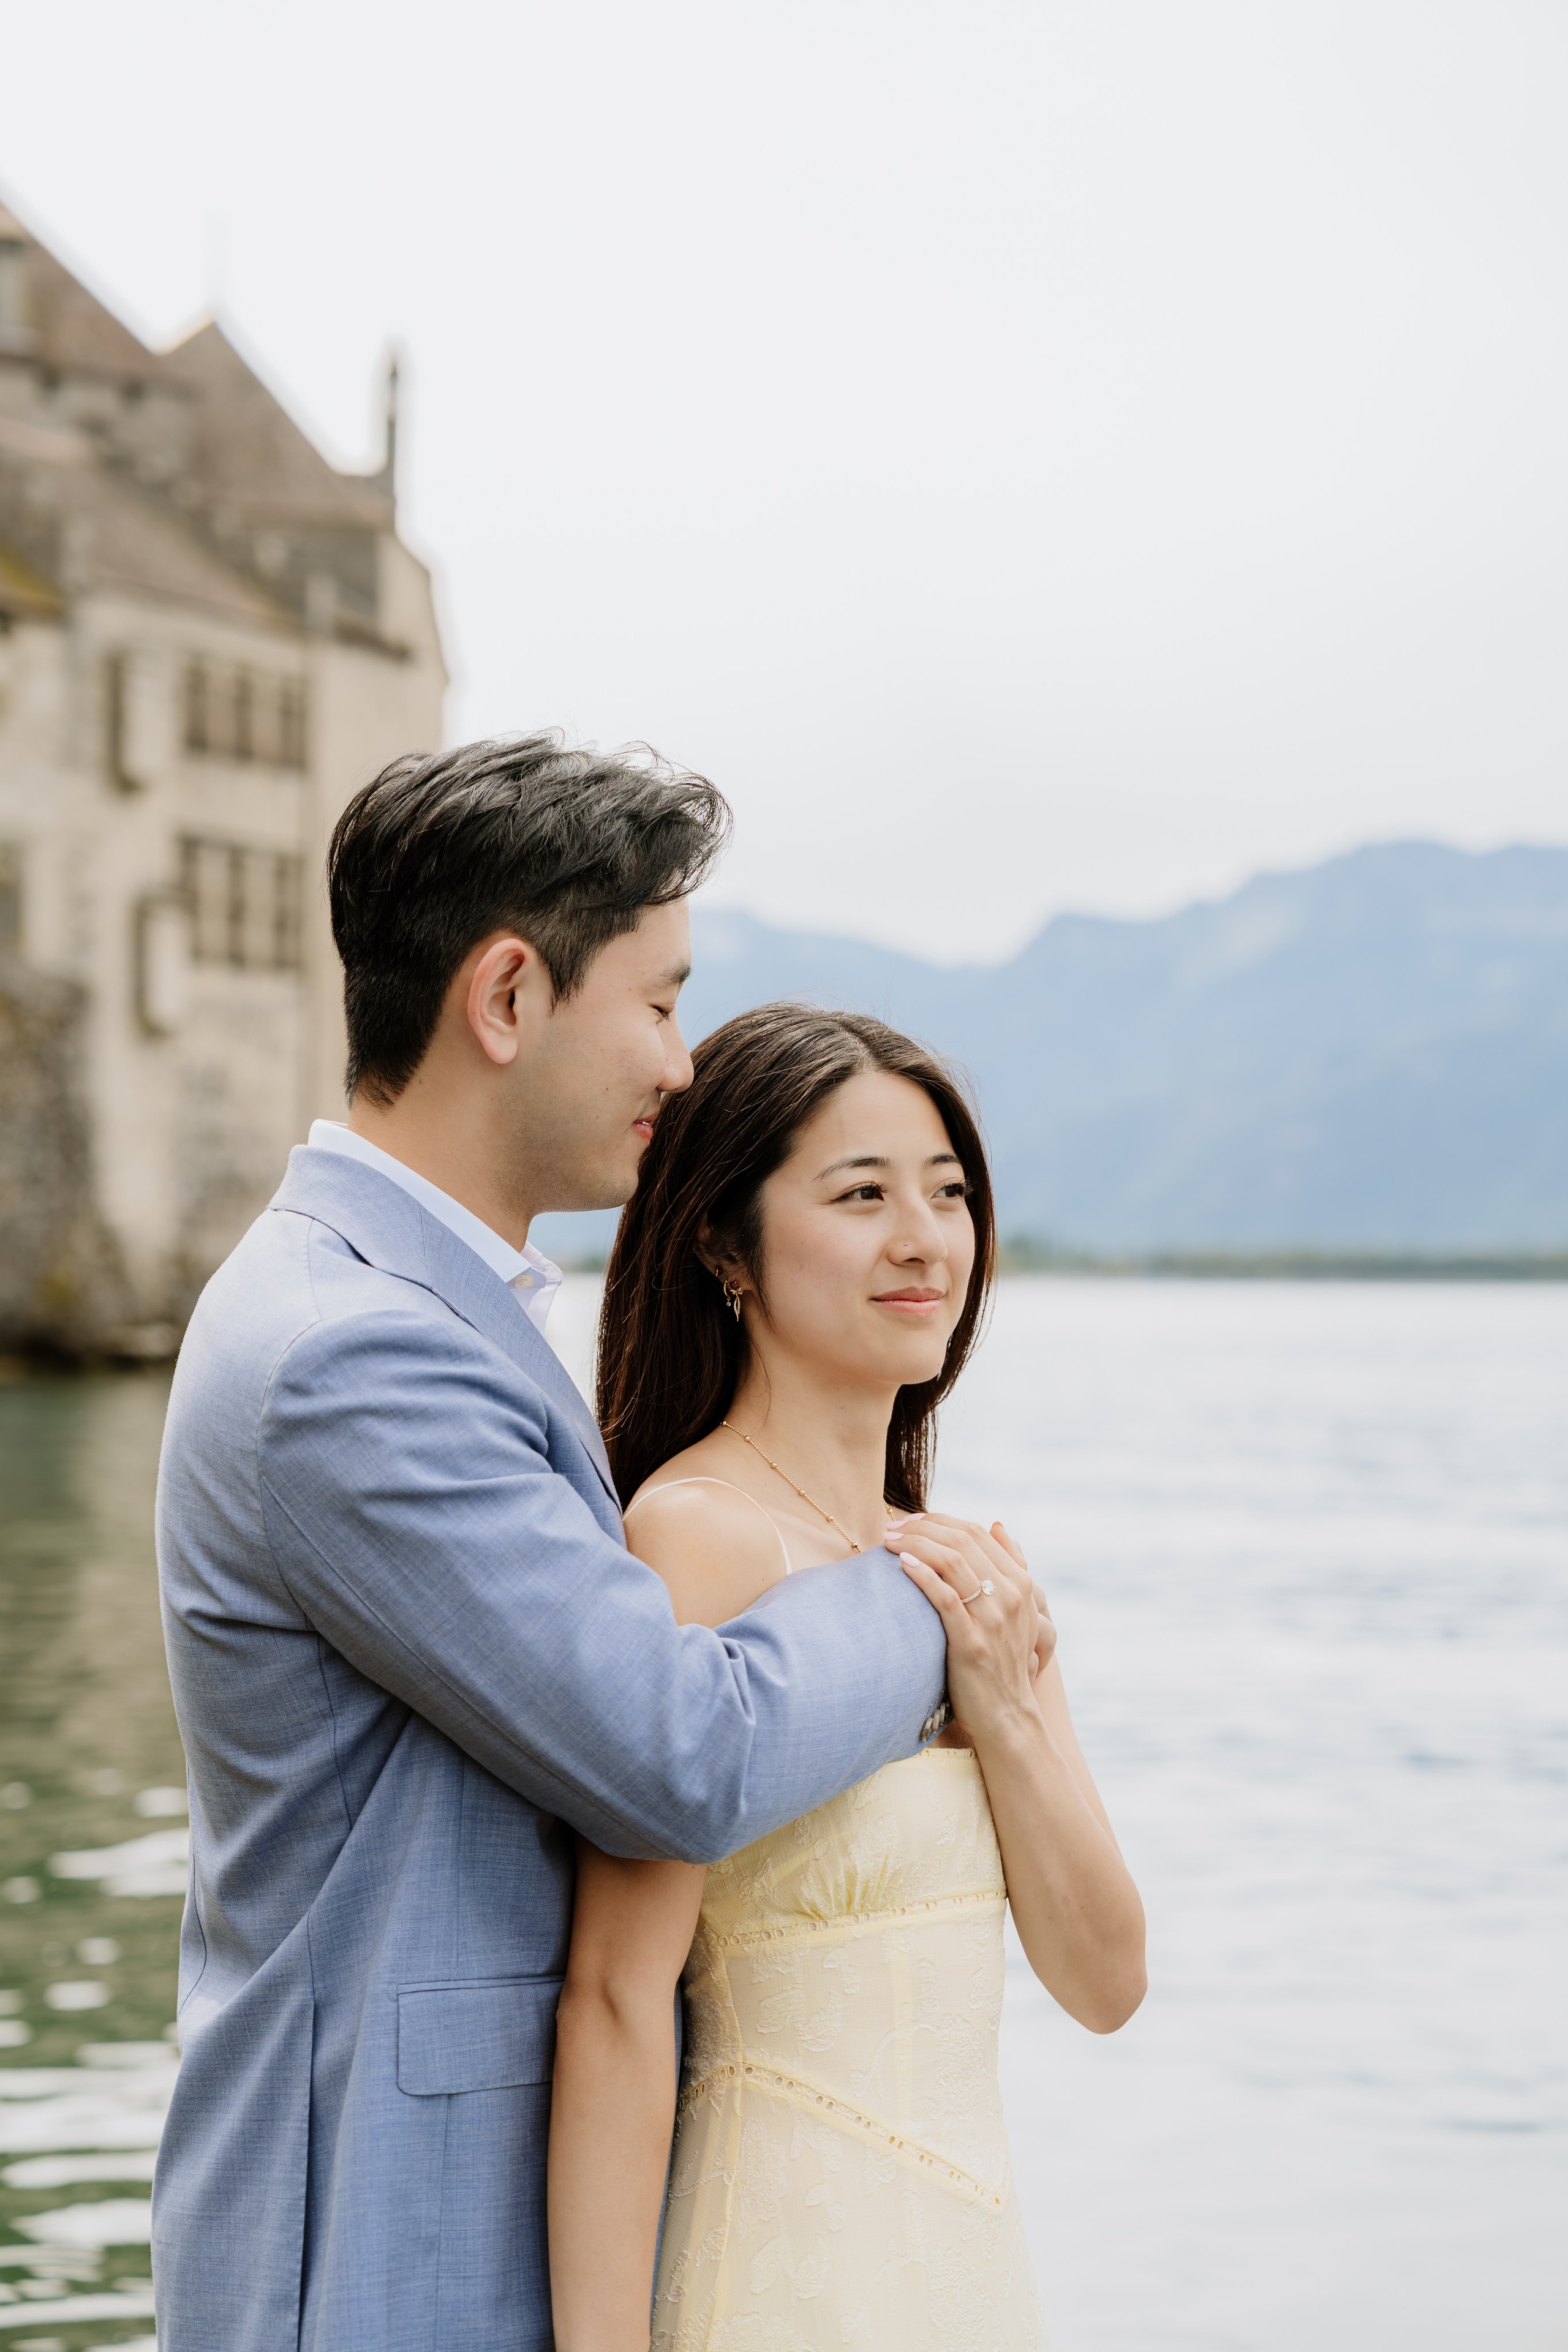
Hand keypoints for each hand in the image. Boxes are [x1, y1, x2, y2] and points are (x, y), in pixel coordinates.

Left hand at [886, 1511, 1041, 1747]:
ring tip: (887, 1541)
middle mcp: (1011, 1596)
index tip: (911, 1521)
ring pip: (951, 1562)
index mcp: (1021, 1584)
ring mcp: (992, 1620)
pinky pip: (944, 1598)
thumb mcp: (1017, 1612)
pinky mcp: (971, 1643)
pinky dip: (921, 1575)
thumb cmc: (1002, 1661)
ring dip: (915, 1544)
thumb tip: (996, 1524)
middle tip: (891, 1527)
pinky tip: (901, 1565)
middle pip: (962, 1541)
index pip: (977, 1533)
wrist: (1007, 1716)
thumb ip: (1011, 1566)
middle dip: (922, 1527)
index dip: (940, 1521)